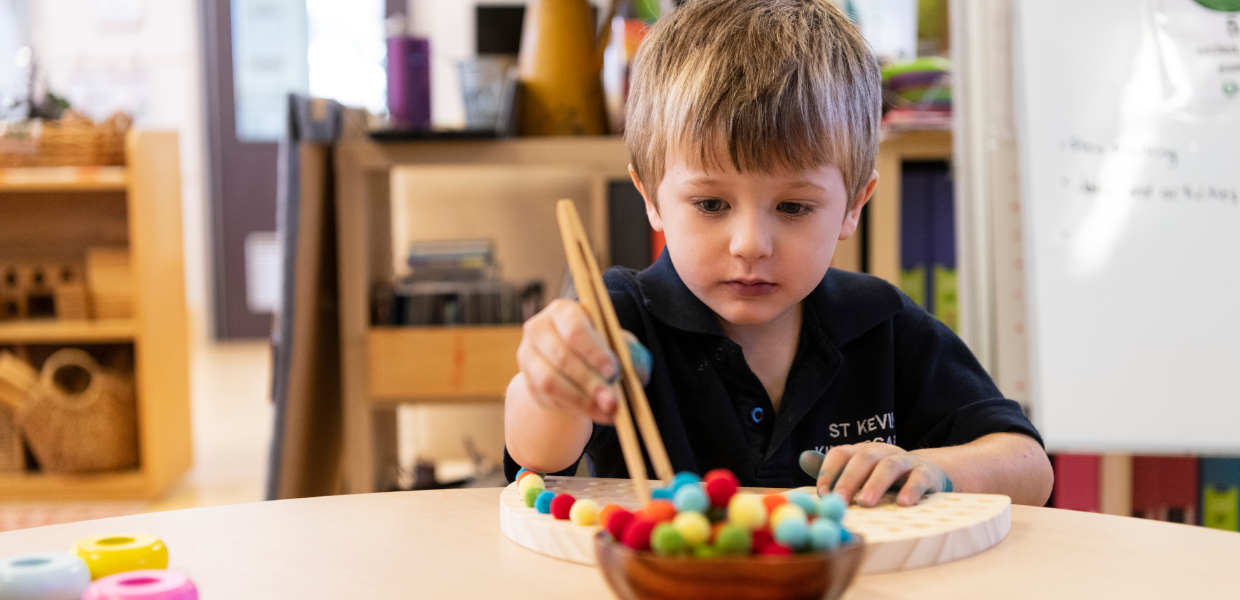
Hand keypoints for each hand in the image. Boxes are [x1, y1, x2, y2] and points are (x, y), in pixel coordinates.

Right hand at [516, 299, 649, 423]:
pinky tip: (599, 413)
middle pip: (561, 357)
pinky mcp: (528, 382)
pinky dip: (577, 408)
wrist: (570, 366)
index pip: (574, 329)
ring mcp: (528, 356)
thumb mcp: (616, 344)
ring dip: (582, 399)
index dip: (594, 352)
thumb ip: (629, 352)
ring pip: (550, 382)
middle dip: (590, 382)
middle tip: (613, 401)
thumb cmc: (598, 349)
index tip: (614, 371)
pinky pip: (550, 399)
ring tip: (608, 410)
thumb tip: (637, 367)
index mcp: (563, 310)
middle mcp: (539, 329)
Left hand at [799, 443, 951, 506]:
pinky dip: (911, 489)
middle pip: (863, 459)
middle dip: (849, 480)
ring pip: (890, 466)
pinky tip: (903, 503)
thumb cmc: (884, 477)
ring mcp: (905, 460)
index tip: (821, 494)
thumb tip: (803, 458)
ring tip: (867, 502)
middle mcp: (882, 452)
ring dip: (876, 484)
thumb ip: (833, 469)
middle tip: (840, 501)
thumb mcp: (860, 472)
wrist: (928, 474)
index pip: (840, 454)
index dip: (829, 471)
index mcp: (861, 452)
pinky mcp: (926, 473)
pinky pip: (919, 478)